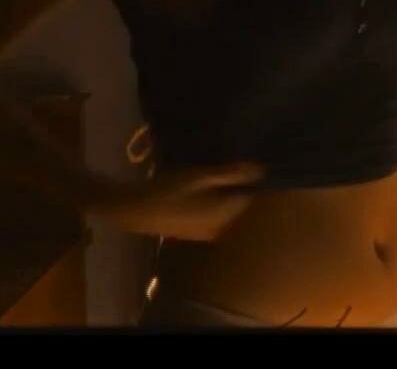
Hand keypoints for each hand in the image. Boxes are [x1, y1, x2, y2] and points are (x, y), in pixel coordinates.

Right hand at [88, 162, 266, 240]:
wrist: (134, 211)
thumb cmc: (168, 190)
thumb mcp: (200, 176)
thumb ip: (231, 174)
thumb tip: (261, 168)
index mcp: (226, 214)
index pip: (254, 196)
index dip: (255, 179)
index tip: (253, 163)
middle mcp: (222, 228)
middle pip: (243, 205)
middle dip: (243, 187)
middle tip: (238, 165)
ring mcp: (210, 233)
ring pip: (230, 211)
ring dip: (230, 195)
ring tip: (223, 175)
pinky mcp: (198, 233)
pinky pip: (218, 217)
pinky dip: (218, 204)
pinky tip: (208, 191)